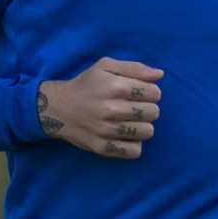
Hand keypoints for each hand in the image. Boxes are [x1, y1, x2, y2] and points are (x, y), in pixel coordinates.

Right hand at [35, 57, 163, 159]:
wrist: (58, 108)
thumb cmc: (86, 85)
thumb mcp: (105, 66)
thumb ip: (134, 68)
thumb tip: (159, 75)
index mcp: (114, 86)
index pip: (154, 93)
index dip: (150, 92)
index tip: (139, 94)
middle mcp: (110, 108)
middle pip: (154, 113)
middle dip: (148, 109)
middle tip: (135, 108)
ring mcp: (106, 130)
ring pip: (147, 132)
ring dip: (143, 127)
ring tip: (130, 122)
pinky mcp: (102, 147)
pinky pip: (134, 152)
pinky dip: (134, 145)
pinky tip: (126, 136)